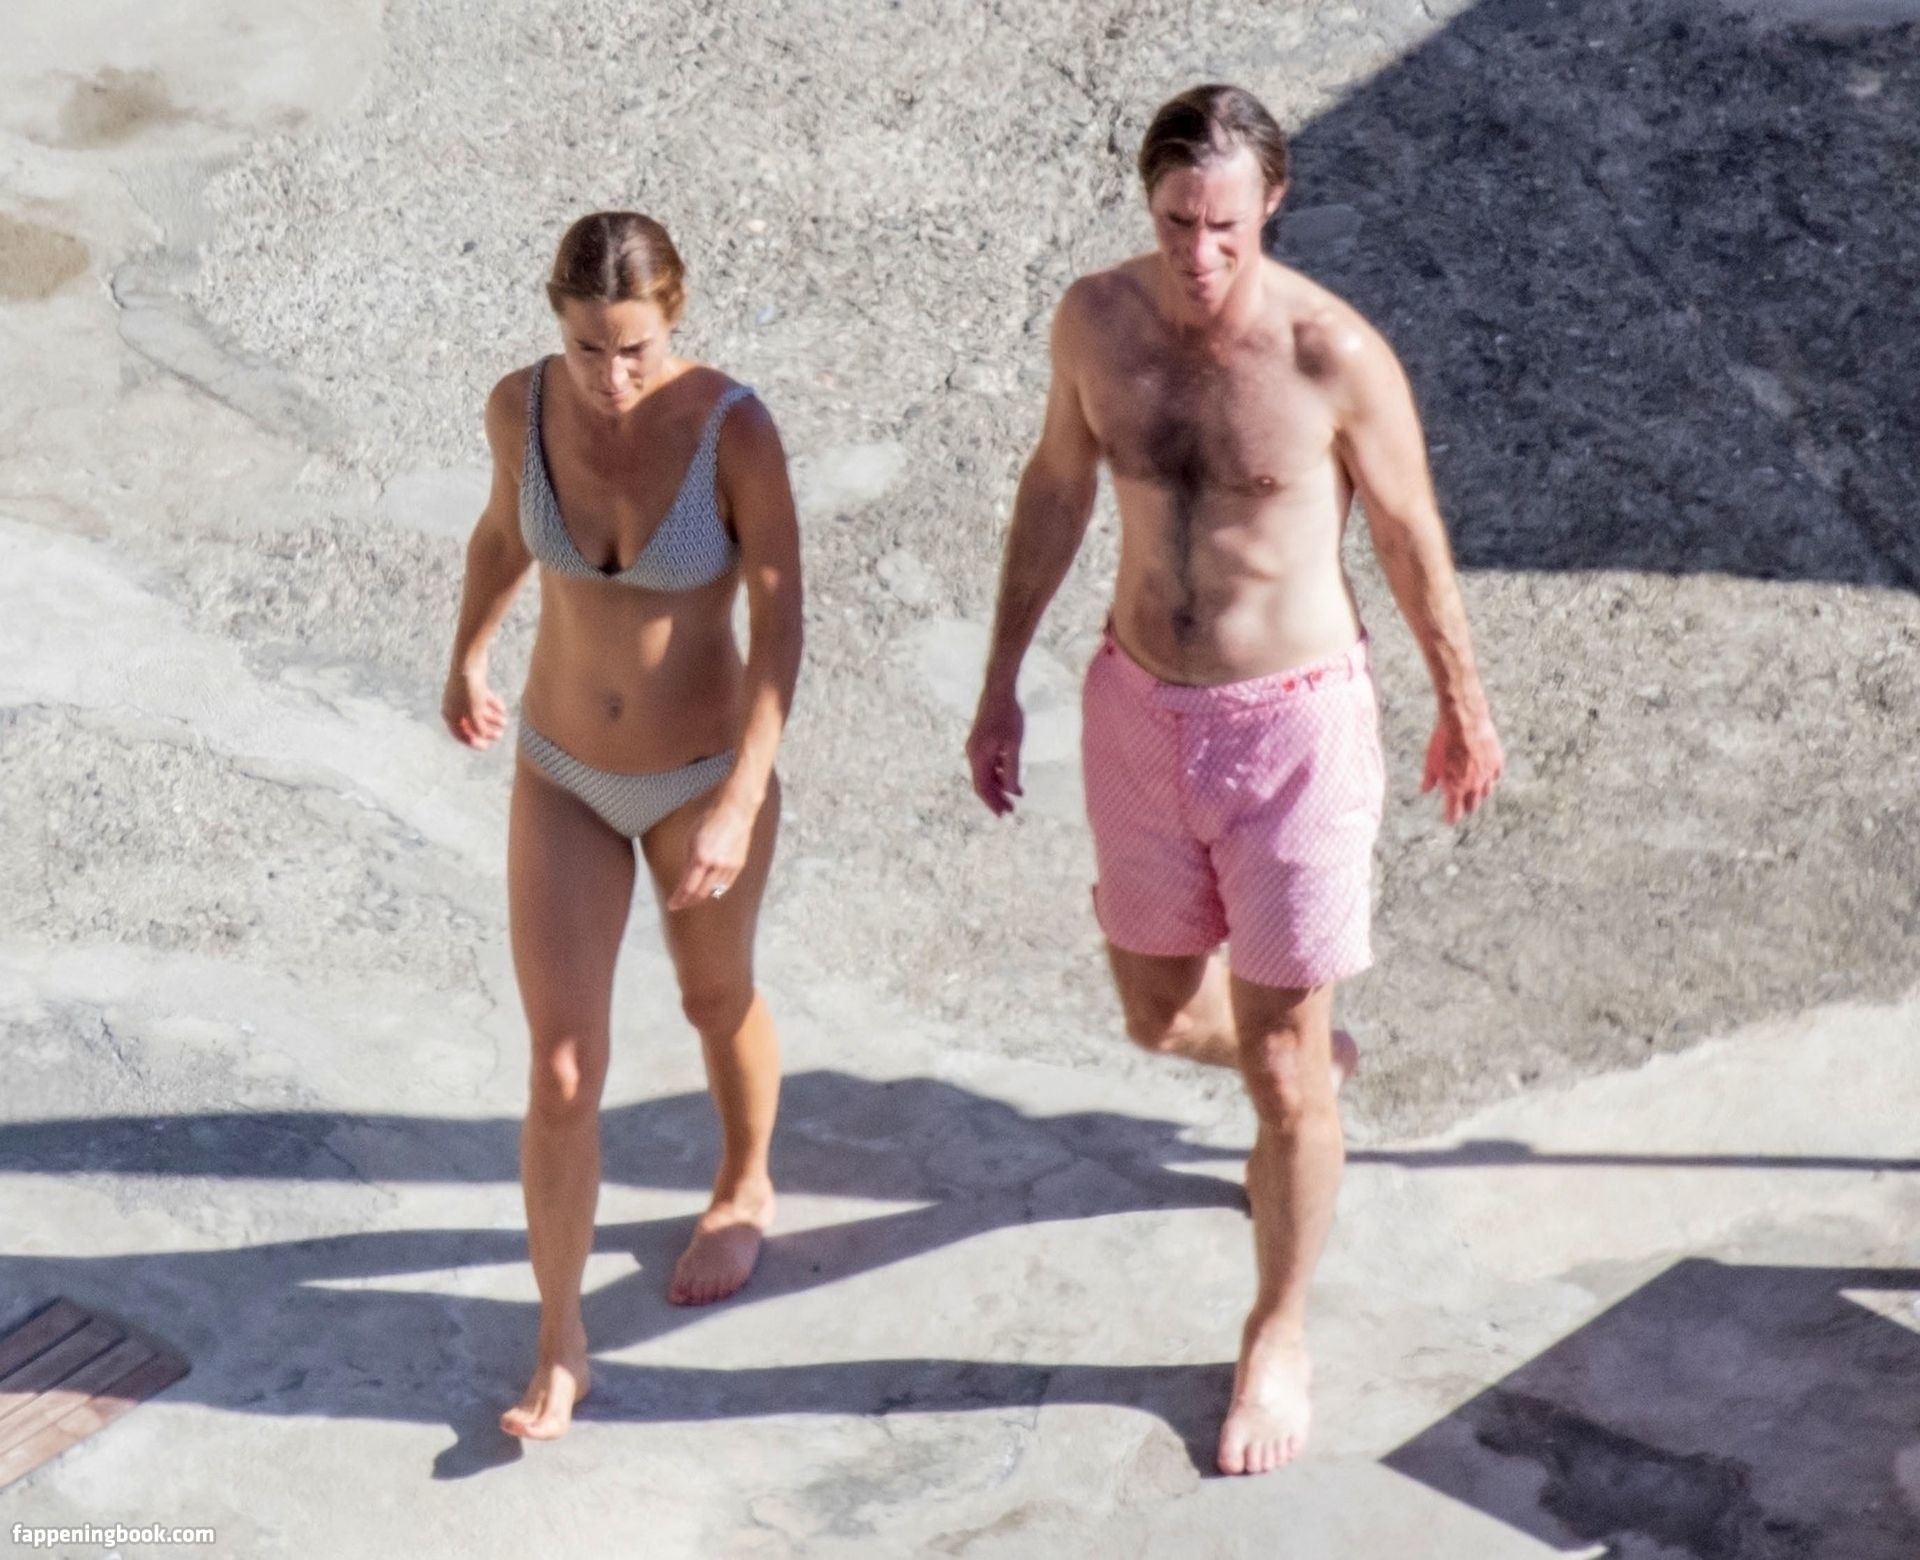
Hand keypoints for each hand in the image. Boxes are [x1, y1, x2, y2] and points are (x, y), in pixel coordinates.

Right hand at [443, 665, 507, 748]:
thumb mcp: (474, 712)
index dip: (473, 741)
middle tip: (499, 734)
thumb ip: (478, 726)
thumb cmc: (468, 689)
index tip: (486, 746)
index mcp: (450, 714)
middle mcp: (455, 706)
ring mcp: (464, 695)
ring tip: (504, 722)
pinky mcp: (474, 686)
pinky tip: (503, 710)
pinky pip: (483, 700)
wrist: (469, 662)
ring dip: (491, 718)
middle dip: (486, 730)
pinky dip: (492, 705)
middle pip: (471, 723)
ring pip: (478, 711)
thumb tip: (482, 736)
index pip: (460, 733)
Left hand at [668, 792, 756, 910]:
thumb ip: (688, 862)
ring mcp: (730, 867)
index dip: (678, 899)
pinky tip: (708, 888)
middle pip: (701, 894)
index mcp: (701, 858)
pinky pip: (725, 884)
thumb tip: (684, 880)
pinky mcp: (739, 866)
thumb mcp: (691, 839)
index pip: (687, 887)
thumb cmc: (710, 821)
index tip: (671, 904)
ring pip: (714, 891)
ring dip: (701, 896)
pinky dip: (715, 889)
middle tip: (680, 904)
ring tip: (692, 898)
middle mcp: (716, 865)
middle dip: (688, 901)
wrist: (735, 811)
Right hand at [965, 688, 1024, 815]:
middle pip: (982, 783)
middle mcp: (972, 754)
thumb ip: (1012, 770)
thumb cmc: (1008, 716)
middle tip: (1011, 810)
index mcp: (978, 756)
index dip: (992, 803)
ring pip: (985, 774)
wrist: (998, 690)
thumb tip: (1013, 791)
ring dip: (999, 786)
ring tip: (1015, 796)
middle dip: (996, 798)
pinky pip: (987, 763)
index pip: (982, 787)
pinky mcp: (980, 741)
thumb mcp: (1013, 746)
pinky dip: (998, 773)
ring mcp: (975, 747)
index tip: (1004, 814)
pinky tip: (1011, 777)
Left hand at [1422, 705, 1504, 824]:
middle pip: (1472, 805)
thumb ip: (1430, 778)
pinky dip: (1490, 778)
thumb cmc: (1443, 740)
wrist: (1464, 720)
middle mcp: (1473, 785)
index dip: (1451, 818)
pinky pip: (1496, 776)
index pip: (1455, 813)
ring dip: (1479, 794)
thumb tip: (1425, 790)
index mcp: (1455, 788)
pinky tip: (1487, 776)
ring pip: (1486, 792)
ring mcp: (1486, 774)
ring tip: (1474, 792)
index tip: (1450, 820)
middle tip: (1461, 806)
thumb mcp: (1431, 760)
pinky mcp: (1496, 761)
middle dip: (1466, 807)